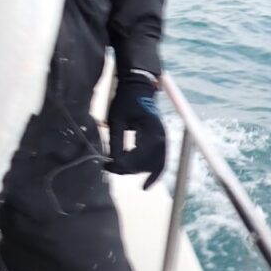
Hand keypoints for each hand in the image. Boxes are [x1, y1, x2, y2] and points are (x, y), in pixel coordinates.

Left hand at [107, 72, 165, 189]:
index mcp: (152, 131)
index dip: (125, 164)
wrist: (137, 86)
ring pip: (155, 165)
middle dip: (131, 169)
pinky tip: (145, 184)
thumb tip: (113, 162)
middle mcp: (162, 137)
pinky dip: (152, 172)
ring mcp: (162, 139)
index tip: (108, 166)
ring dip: (139, 171)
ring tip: (120, 170)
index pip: (140, 156)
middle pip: (150, 164)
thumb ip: (115, 141)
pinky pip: (159, 161)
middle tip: (111, 168)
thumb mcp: (116, 119)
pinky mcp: (159, 140)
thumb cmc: (126, 100)